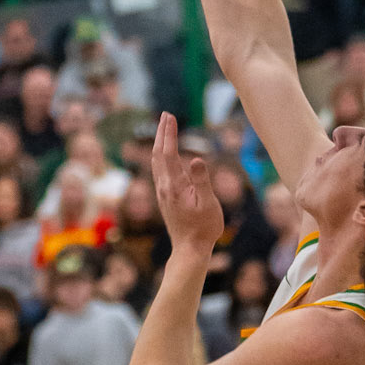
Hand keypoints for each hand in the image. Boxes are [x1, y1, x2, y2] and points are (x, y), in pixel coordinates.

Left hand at [151, 112, 224, 253]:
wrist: (189, 250)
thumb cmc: (203, 228)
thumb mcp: (208, 204)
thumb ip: (202, 181)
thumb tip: (198, 159)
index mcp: (175, 185)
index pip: (169, 153)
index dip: (169, 133)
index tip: (170, 116)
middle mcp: (164, 187)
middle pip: (158, 154)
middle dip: (162, 133)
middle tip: (166, 114)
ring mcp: (162, 193)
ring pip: (156, 162)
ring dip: (159, 143)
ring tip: (164, 128)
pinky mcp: (164, 198)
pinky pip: (158, 171)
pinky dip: (160, 156)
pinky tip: (164, 154)